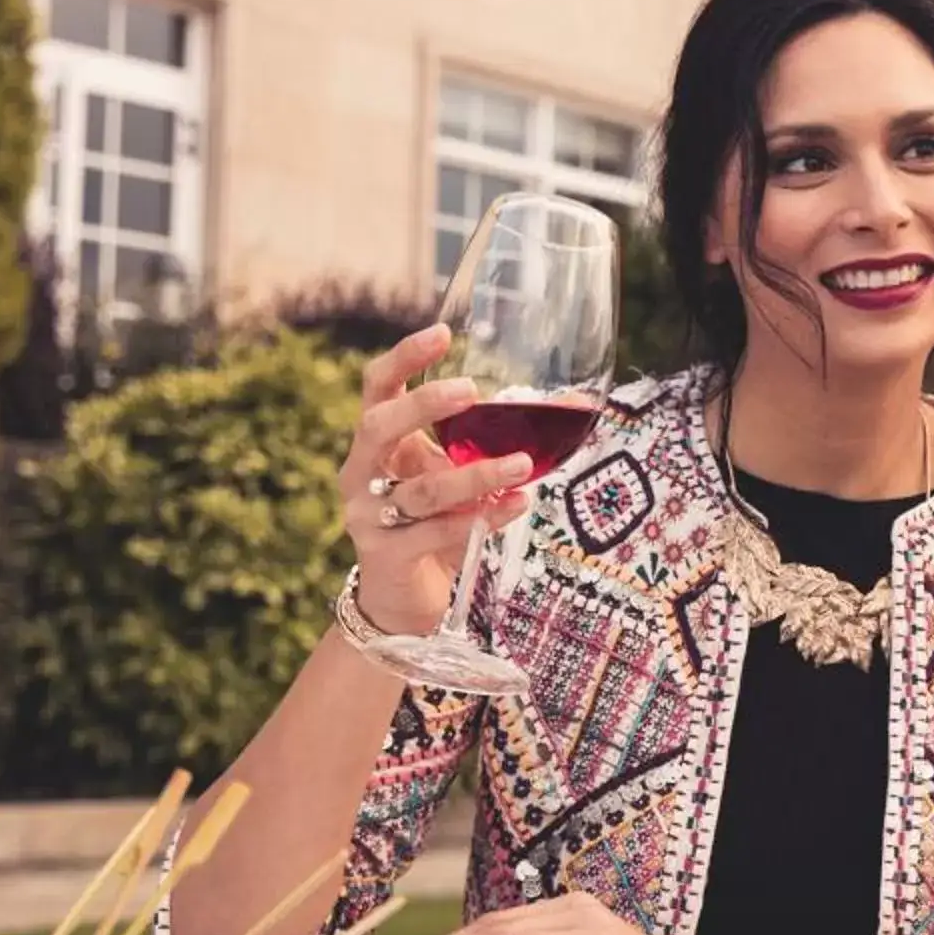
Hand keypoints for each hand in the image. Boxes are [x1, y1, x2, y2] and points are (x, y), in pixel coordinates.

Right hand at [343, 323, 540, 633]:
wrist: (404, 602)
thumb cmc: (436, 524)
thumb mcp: (458, 475)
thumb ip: (492, 445)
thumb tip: (572, 404)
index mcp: (376, 442)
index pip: (377, 387)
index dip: (403, 358)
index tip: (442, 332)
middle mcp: (362, 473)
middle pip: (378, 426)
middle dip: (423, 405)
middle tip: (472, 391)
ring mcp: (367, 515)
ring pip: (422, 489)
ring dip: (476, 475)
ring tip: (523, 464)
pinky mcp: (386, 555)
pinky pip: (438, 533)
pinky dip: (483, 518)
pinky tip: (517, 506)